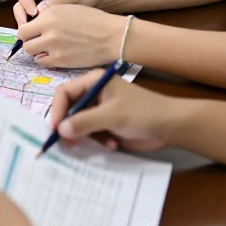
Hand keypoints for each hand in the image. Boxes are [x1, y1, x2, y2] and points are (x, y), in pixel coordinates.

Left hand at [11, 3, 123, 67]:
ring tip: (46, 47)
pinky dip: (45, 59)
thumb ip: (48, 15)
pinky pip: (42, 62)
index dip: (27, 29)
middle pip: (24, 40)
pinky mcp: (60, 60)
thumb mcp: (67, 8)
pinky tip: (54, 54)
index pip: (23, 26)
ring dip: (36, 50)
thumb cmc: (94, 20)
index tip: (32, 31)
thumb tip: (33, 23)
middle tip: (38, 40)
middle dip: (29, 40)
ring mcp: (52, 47)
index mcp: (49, 15)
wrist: (112, 36)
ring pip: (31, 52)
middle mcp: (47, 30)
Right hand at [49, 69, 172, 152]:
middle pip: (70, 109)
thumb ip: (84, 122)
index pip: (64, 92)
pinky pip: (91, 133)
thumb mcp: (111, 116)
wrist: (170, 126)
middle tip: (68, 143)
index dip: (57, 110)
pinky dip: (97, 140)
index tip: (56, 129)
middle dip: (69, 126)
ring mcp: (100, 109)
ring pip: (79, 124)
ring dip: (86, 136)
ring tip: (98, 143)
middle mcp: (94, 93)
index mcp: (94, 82)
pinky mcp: (107, 124)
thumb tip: (60, 130)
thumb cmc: (142, 113)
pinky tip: (111, 144)